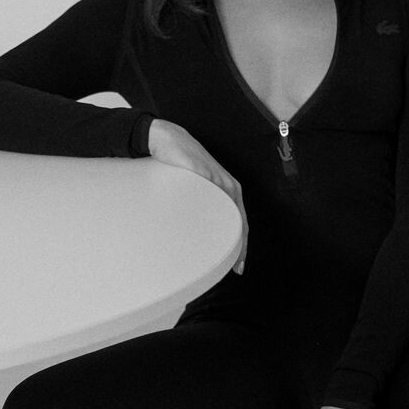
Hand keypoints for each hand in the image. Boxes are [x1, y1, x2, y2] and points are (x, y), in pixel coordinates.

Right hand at [147, 119, 246, 272]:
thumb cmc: (179, 165)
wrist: (167, 140)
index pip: (240, 223)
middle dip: (241, 247)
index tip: (238, 266)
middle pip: (241, 223)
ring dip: (231, 238)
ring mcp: (219, 181)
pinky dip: (215, 220)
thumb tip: (190, 232)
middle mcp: (228, 187)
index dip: (242, 246)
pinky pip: (215, 202)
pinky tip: (212, 234)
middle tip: (236, 267)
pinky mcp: (206, 176)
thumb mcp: (193, 189)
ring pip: (232, 215)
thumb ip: (198, 206)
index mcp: (228, 190)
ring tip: (226, 258)